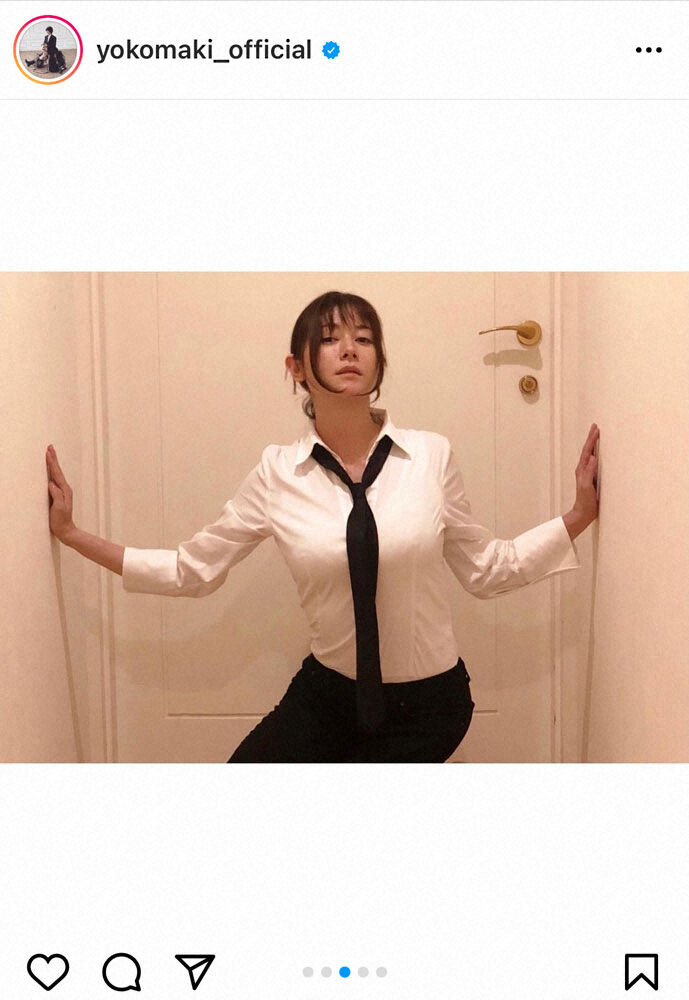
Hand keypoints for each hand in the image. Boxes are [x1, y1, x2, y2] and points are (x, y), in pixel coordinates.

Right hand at [46, 445, 75, 541]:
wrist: (66, 530)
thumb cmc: (61, 520)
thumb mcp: (59, 508)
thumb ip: (56, 495)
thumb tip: (51, 483)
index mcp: (64, 490)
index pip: (57, 473)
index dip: (52, 462)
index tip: (49, 451)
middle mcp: (65, 489)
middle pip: (57, 471)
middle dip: (53, 459)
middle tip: (50, 447)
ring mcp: (62, 492)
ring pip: (56, 474)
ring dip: (53, 464)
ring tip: (50, 455)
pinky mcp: (59, 495)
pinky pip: (55, 480)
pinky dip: (52, 473)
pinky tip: (50, 472)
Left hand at [565, 423, 599, 538]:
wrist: (583, 513)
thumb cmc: (585, 501)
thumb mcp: (587, 486)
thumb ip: (589, 472)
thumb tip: (593, 457)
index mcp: (582, 469)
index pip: (587, 451)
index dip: (591, 440)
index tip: (596, 429)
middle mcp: (583, 469)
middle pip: (588, 450)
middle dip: (592, 438)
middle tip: (595, 427)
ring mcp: (587, 474)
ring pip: (590, 455)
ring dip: (594, 445)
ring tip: (597, 436)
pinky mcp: (591, 478)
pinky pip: (594, 463)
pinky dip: (597, 455)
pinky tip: (600, 454)